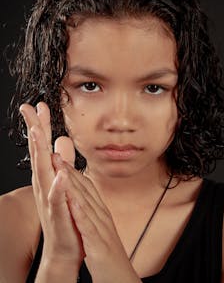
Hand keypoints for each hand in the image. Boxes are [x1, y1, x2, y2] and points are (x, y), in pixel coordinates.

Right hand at [19, 102, 83, 270]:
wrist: (65, 247)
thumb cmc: (65, 213)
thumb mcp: (64, 182)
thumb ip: (63, 162)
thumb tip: (62, 141)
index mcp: (47, 175)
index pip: (43, 146)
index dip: (42, 125)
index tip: (40, 105)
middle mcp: (44, 184)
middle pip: (38, 153)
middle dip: (35, 130)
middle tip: (29, 108)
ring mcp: (49, 198)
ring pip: (43, 172)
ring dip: (40, 152)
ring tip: (39, 132)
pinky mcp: (59, 214)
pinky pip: (58, 199)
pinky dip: (58, 187)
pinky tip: (61, 174)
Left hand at [52, 156, 140, 282]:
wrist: (120, 277)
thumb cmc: (108, 253)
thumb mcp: (101, 227)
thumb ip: (94, 210)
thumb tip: (85, 197)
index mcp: (100, 212)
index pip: (86, 188)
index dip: (72, 172)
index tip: (60, 159)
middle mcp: (102, 216)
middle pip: (85, 191)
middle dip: (69, 172)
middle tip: (57, 155)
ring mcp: (101, 229)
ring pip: (86, 203)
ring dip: (73, 186)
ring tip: (61, 170)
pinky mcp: (99, 245)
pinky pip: (89, 227)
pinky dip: (81, 213)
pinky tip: (73, 203)